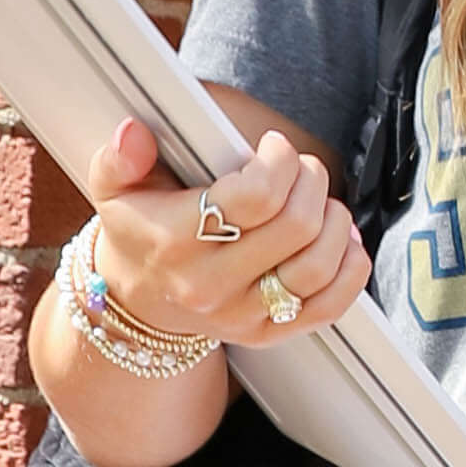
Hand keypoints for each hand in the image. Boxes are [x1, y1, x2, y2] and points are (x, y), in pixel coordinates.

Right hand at [80, 118, 372, 353]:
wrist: (137, 301)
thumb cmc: (140, 230)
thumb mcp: (114, 189)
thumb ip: (119, 157)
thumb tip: (133, 132)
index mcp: (175, 241)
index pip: (256, 196)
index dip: (280, 160)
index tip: (273, 147)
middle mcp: (210, 284)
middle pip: (297, 225)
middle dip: (312, 181)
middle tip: (301, 169)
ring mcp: (242, 314)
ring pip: (319, 265)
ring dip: (336, 221)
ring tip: (320, 202)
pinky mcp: (268, 333)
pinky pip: (330, 307)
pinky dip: (350, 268)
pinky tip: (341, 240)